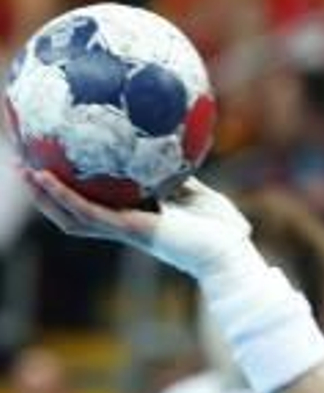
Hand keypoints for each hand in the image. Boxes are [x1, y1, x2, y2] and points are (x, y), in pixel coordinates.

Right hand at [23, 170, 254, 282]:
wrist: (230, 250)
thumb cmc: (220, 228)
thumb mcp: (193, 192)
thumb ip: (176, 173)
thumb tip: (169, 143)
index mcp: (136, 219)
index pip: (94, 207)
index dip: (71, 192)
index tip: (54, 168)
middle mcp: (124, 227)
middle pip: (72, 213)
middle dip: (46, 195)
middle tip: (25, 167)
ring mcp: (124, 230)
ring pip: (71, 216)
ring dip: (46, 196)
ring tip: (24, 172)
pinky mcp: (130, 230)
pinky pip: (89, 213)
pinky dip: (66, 197)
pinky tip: (48, 179)